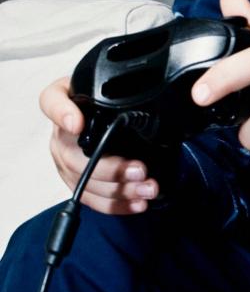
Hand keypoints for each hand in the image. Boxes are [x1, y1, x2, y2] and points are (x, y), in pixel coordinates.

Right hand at [40, 77, 158, 212]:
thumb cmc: (119, 98)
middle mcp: (61, 133)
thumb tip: (155, 92)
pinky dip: (115, 204)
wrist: (120, 116)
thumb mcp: (121, 87)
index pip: (52, 100)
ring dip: (119, 190)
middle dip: (110, 169)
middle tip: (140, 170)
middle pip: (74, 157)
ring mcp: (66, 159)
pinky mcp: (76, 181)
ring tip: (148, 189)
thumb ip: (126, 87)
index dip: (61, 113)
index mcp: (67, 102)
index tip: (77, 124)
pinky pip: (90, 198)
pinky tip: (137, 203)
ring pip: (83, 182)